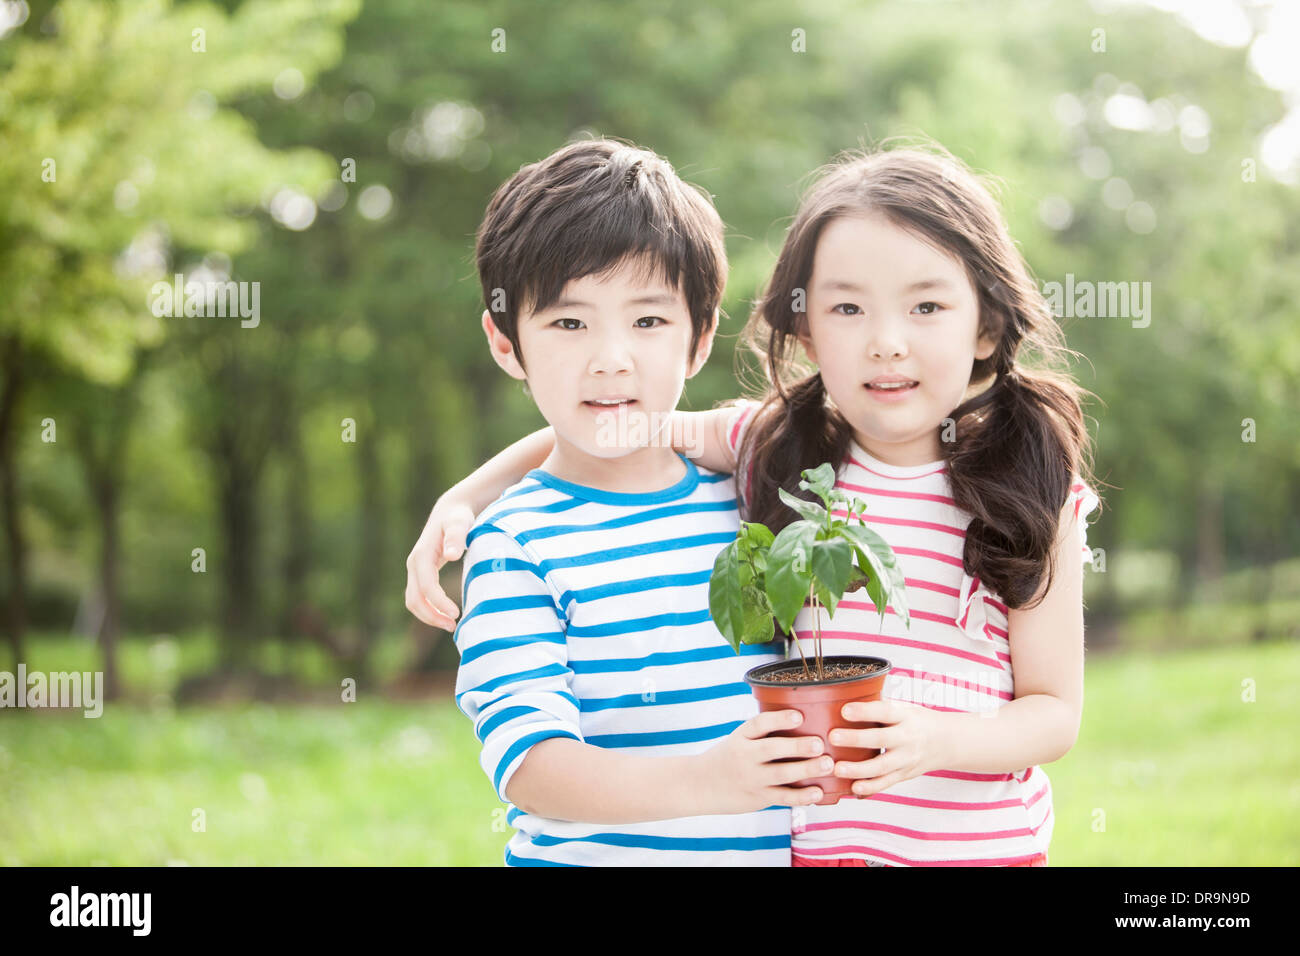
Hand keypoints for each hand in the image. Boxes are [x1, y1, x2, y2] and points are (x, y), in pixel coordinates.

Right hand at [404, 496, 475, 630]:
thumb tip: (452, 555)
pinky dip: (429, 610)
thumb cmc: (458, 517)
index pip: (426, 585)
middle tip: (453, 626)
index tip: (455, 613)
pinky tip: (446, 615)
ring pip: (414, 600)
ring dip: (429, 616)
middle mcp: (414, 564)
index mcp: (422, 555)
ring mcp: (415, 570)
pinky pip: (419, 597)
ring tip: (451, 625)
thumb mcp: (460, 522)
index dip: (438, 602)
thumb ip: (457, 536)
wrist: (450, 511)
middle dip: (432, 615)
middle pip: (415, 598)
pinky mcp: (420, 574)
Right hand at [691, 709, 829, 814]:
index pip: (758, 724)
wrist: (700, 785)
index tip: (798, 716)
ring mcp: (751, 778)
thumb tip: (806, 716)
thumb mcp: (738, 738)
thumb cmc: (729, 757)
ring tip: (827, 764)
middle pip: (772, 749)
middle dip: (797, 747)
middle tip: (819, 744)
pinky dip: (801, 796)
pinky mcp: (758, 798)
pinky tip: (818, 792)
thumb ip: (763, 732)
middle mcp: (744, 756)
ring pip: (781, 774)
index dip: (779, 719)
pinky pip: (783, 797)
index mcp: (741, 736)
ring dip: (806, 770)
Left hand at [829, 700, 950, 796]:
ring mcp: (906, 758)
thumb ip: (878, 707)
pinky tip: (854, 789)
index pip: (885, 711)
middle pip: (881, 739)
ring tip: (837, 769)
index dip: (865, 711)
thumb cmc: (916, 721)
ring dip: (858, 769)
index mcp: (905, 716)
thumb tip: (843, 698)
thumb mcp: (903, 707)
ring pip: (882, 766)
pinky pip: (886, 783)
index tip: (845, 710)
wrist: (946, 742)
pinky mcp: (904, 775)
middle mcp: (907, 737)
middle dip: (855, 739)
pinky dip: (870, 788)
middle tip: (833, 737)